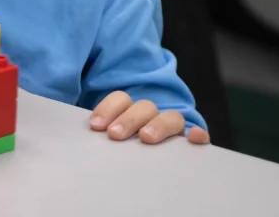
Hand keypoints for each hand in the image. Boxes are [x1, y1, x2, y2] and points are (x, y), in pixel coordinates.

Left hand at [89, 91, 209, 144]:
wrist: (145, 179)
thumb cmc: (118, 154)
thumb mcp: (105, 142)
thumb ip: (97, 135)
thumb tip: (80, 133)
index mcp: (130, 112)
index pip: (120, 99)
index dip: (108, 108)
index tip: (96, 126)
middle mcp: (152, 118)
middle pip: (145, 107)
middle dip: (129, 118)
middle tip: (115, 134)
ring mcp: (172, 130)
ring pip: (171, 117)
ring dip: (159, 124)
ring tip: (146, 138)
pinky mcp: (189, 146)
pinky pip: (198, 135)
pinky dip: (198, 134)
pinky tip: (194, 138)